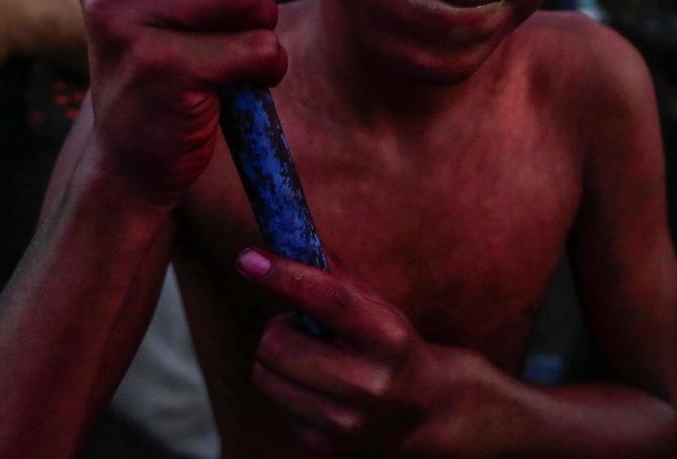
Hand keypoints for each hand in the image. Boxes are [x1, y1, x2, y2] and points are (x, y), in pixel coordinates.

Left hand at [239, 249, 452, 454]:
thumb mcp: (378, 307)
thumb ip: (335, 277)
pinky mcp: (323, 445)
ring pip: (264, 374)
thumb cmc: (393, 345)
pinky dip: (285, 385)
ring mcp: (345, 422)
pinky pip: (273, 400)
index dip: (284, 275)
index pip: (329, 300)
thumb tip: (287, 239)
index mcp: (389, 338)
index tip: (249, 257)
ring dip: (276, 357)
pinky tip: (316, 387)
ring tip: (309, 356)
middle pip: (278, 344)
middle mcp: (369, 384)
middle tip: (299, 325)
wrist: (427, 411)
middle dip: (279, 326)